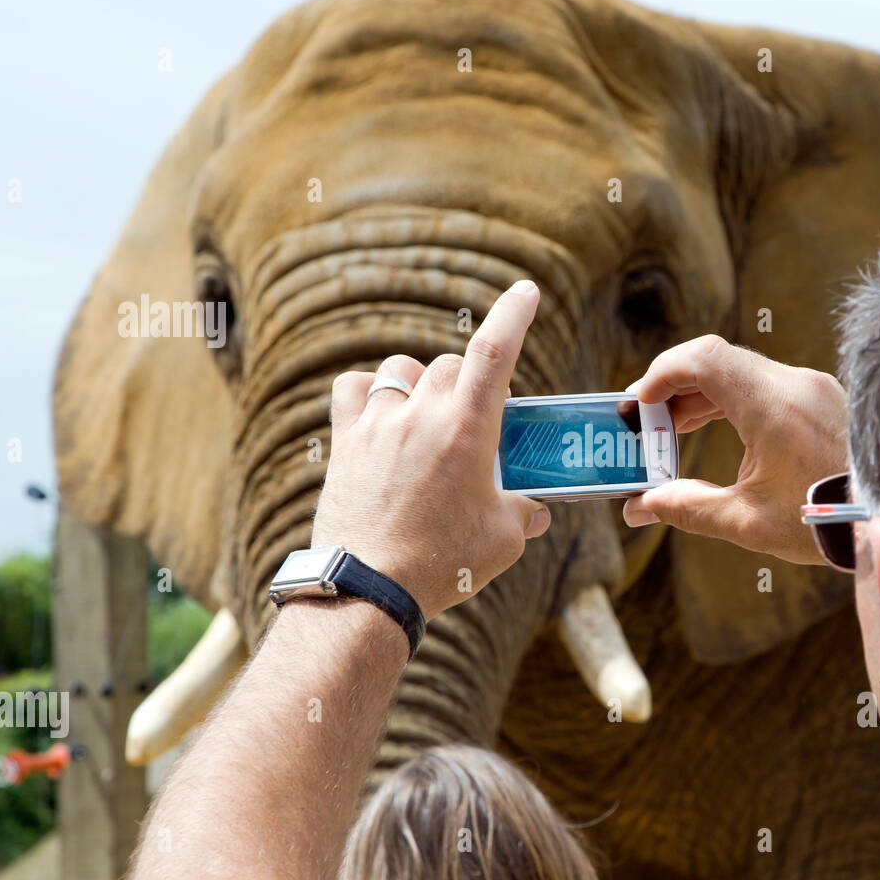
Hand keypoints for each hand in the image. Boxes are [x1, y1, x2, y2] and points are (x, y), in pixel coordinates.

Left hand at [311, 280, 549, 618]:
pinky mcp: (346, 442)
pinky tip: (382, 413)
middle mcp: (421, 415)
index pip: (495, 351)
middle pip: (452, 365)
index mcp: (468, 430)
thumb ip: (523, 512)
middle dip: (472, 383)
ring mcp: (379, 425)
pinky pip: (354, 389)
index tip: (526, 291)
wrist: (369, 588)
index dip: (514, 314)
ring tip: (429, 416)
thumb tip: (533, 509)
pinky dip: (371, 391)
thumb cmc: (442, 564)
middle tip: (479, 422)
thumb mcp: (504, 540)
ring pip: (405, 371)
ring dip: (423, 382)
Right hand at [622, 334, 846, 565]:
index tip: (637, 406)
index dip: (660, 374)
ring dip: (701, 397)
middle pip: (717, 362)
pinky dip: (732, 401)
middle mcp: (796, 384)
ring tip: (672, 433)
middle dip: (673, 389)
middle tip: (645, 424)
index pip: (703, 359)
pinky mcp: (823, 399)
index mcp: (774, 406)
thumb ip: (687, 507)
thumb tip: (639, 508)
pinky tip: (716, 433)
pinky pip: (766, 385)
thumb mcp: (749, 522)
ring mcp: (813, 388)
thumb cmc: (826, 524)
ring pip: (740, 372)